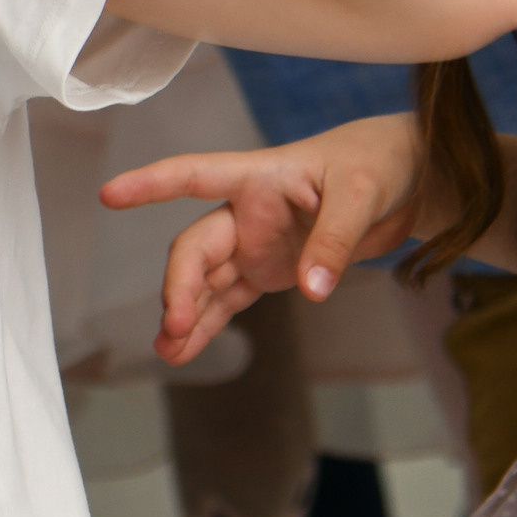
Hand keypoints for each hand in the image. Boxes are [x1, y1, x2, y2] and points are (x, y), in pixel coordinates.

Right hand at [100, 117, 421, 363]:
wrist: (406, 180)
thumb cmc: (378, 164)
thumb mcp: (362, 194)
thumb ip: (335, 240)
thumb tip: (311, 290)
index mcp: (258, 177)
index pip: (193, 176)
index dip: (151, 184)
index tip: (110, 195)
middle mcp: (247, 212)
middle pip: (197, 247)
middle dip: (179, 285)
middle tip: (173, 325)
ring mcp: (256, 244)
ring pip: (207, 281)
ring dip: (186, 313)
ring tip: (168, 351)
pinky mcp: (270, 270)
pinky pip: (231, 300)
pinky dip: (211, 325)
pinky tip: (187, 349)